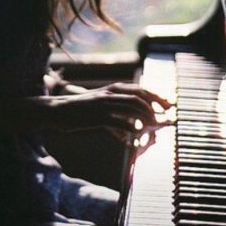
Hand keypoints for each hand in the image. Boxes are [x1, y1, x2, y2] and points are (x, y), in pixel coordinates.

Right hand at [49, 82, 172, 139]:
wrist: (56, 110)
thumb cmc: (79, 111)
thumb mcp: (99, 108)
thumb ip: (116, 117)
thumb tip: (130, 132)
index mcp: (113, 88)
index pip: (141, 89)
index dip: (157, 97)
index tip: (169, 105)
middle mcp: (110, 93)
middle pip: (140, 97)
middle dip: (156, 108)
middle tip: (165, 119)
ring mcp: (104, 104)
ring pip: (132, 108)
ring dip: (146, 118)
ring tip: (153, 129)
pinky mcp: (98, 117)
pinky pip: (120, 121)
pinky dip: (131, 128)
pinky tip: (136, 136)